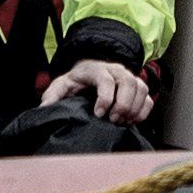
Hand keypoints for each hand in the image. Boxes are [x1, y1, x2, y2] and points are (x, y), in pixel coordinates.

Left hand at [40, 56, 155, 128]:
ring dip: (134, 108)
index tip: (99, 114)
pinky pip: (148, 97)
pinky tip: (132, 121)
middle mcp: (115, 70)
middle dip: (123, 104)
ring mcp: (129, 77)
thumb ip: (52, 96)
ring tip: (122, 122)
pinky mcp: (137, 87)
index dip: (105, 97)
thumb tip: (44, 110)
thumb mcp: (60, 86)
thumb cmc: (76, 82)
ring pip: (141, 88)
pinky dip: (143, 111)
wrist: (90, 74)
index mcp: (95, 69)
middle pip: (128, 82)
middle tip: (113, 121)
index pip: (106, 79)